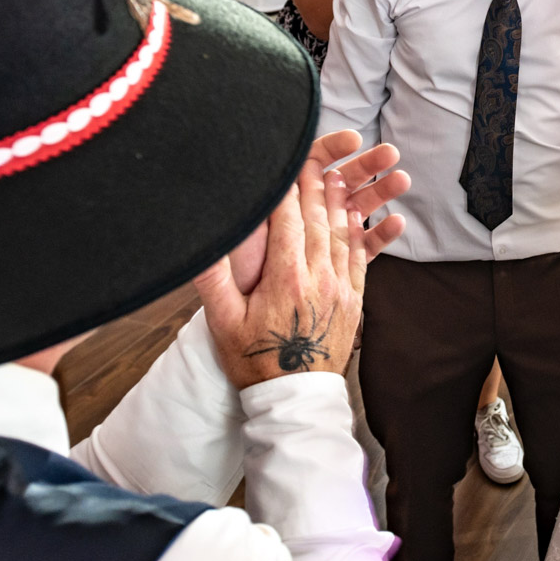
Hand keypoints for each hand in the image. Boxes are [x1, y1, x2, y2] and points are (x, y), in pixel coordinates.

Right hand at [195, 131, 409, 387]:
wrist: (296, 400)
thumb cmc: (254, 361)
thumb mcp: (223, 323)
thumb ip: (212, 281)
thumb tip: (199, 244)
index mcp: (285, 279)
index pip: (288, 222)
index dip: (287, 190)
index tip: (286, 165)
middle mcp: (318, 279)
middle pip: (319, 221)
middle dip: (316, 187)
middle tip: (315, 160)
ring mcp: (341, 291)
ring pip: (343, 237)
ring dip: (340, 204)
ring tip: (340, 177)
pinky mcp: (355, 303)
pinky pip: (360, 260)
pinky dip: (358, 235)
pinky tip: (356, 218)